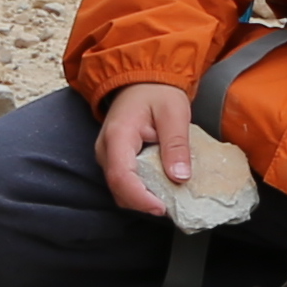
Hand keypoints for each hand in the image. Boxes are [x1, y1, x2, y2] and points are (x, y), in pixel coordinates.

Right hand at [93, 80, 199, 224]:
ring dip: (144, 197)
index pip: (121, 177)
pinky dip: (143, 189)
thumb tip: (180, 177)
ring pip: (121, 188)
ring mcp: (108, 155)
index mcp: (117, 136)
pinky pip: (125, 181)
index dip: (140, 198)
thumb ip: (176, 144)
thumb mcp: (174, 112)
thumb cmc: (157, 91)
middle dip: (144, 202)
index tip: (161, 208)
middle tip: (173, 206)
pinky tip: (162, 188)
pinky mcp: (115, 158)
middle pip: (119, 188)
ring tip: (170, 199)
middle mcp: (106, 149)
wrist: (143, 78)